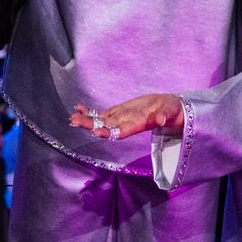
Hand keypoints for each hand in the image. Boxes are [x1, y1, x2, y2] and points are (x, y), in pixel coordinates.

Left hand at [69, 94, 183, 139]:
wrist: (168, 109)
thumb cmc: (169, 111)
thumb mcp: (169, 112)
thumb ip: (164, 116)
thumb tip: (161, 120)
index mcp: (138, 125)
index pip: (121, 131)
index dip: (109, 132)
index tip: (96, 132)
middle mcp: (126, 124)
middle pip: (106, 127)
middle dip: (90, 125)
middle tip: (74, 122)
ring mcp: (121, 118)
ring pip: (102, 121)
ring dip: (87, 120)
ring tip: (72, 117)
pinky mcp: (119, 113)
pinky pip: (103, 114)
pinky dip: (91, 112)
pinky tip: (79, 109)